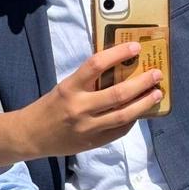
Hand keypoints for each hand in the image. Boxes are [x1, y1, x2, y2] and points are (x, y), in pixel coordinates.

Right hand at [25, 42, 162, 157]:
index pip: (96, 65)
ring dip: (144, 103)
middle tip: (156, 74)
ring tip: (157, 93)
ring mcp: (87, 128)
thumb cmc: (51, 106)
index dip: (118, 54)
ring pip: (124, 115)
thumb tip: (120, 69)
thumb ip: (88, 81)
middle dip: (142, 83)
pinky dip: (132, 119)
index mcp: (69, 88)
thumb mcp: (65, 87)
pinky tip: (140, 111)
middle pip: (118, 94)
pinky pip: (119, 130)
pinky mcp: (93, 142)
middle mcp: (79, 108)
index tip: (135, 47)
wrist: (31, 136)